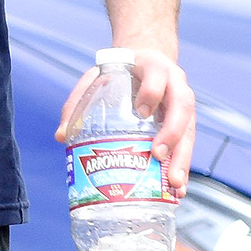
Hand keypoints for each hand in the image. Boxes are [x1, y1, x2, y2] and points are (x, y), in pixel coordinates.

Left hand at [55, 46, 196, 197]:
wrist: (145, 61)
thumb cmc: (120, 71)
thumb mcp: (97, 76)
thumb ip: (79, 101)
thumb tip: (61, 135)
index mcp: (154, 67)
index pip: (157, 77)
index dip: (151, 93)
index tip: (141, 112)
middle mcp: (175, 84)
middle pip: (182, 108)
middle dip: (173, 133)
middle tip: (159, 156)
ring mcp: (183, 105)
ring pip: (189, 130)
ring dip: (183, 158)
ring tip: (176, 185)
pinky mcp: (186, 123)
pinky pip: (187, 145)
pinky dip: (183, 167)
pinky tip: (176, 189)